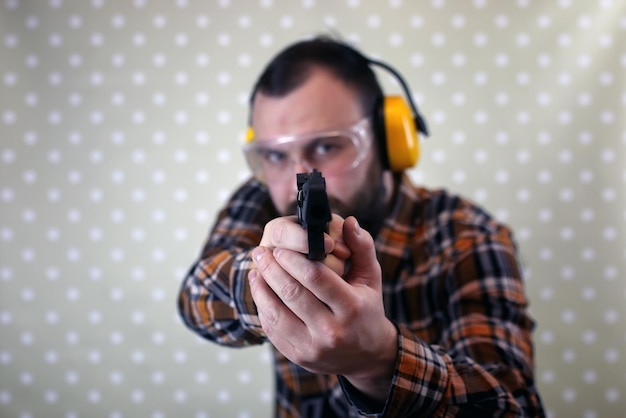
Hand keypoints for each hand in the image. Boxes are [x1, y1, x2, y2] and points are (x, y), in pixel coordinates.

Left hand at [249, 216, 397, 400]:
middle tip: (260, 252)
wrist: (366, 356)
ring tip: (256, 269)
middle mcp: (332, 331)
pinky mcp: (298, 356)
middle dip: (272, 269)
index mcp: (351, 308)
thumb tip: (349, 222)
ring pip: (276, 313)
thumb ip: (362, 247)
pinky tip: (259, 290)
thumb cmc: (366, 309)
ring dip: (261, 287)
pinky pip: (272, 329)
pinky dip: (263, 307)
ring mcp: (313, 347)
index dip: (295, 259)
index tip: (281, 248)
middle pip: (293, 293)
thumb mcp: (371, 278)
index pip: (316, 277)